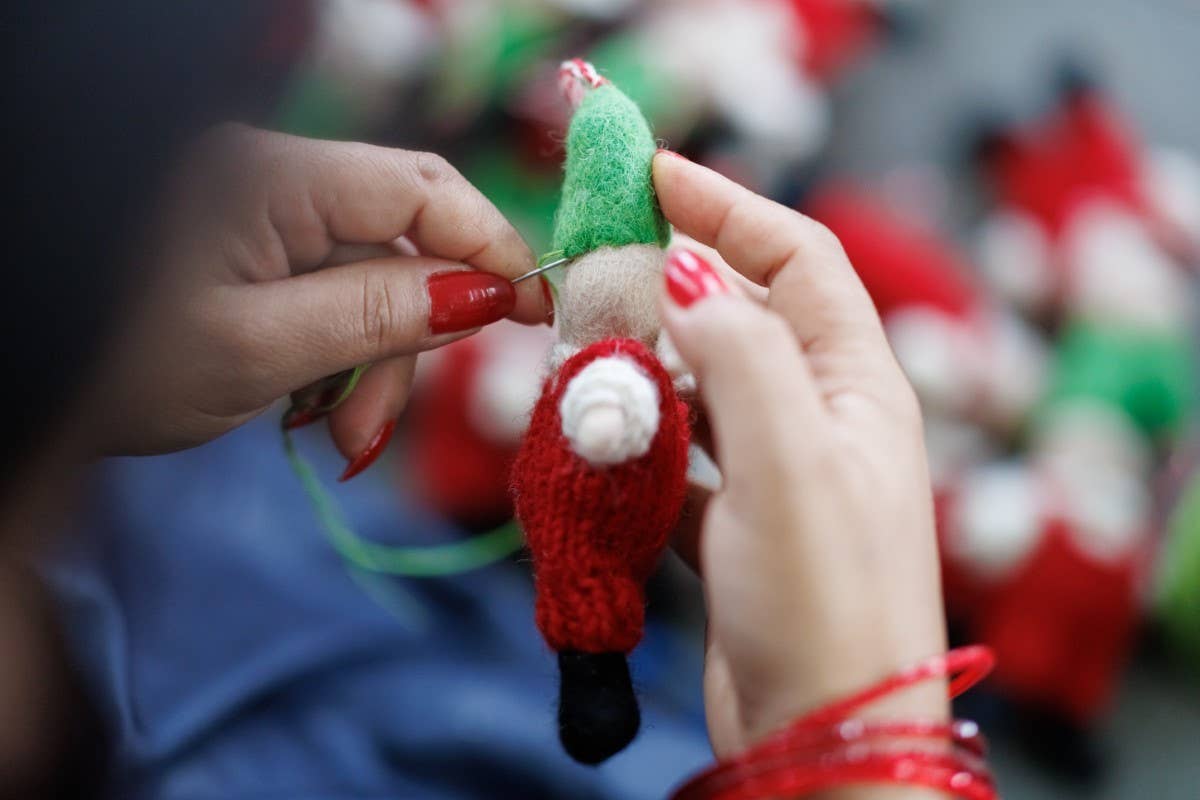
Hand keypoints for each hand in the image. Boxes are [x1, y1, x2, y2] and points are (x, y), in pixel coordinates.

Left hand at [95, 124, 549, 469]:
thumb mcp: (258, 351)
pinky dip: (346, 359)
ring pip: (376, 279)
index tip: (539, 308)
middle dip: (416, 330)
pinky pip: (338, 296)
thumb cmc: (120, 367)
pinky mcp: (263, 256)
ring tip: (343, 436)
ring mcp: (269, 219)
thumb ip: (377, 314)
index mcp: (270, 177)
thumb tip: (486, 292)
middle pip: (403, 239)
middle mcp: (276, 182)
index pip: (420, 188)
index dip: (491, 244)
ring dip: (377, 363)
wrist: (34, 390)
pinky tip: (318, 409)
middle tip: (391, 417)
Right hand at [653, 153, 948, 763]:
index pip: (799, 259)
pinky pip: (681, 455)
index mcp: (859, 388)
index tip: (652, 175)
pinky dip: (641, 440)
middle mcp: (825, 420)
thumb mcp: (790, 466)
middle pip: (745, 314)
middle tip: (595, 263)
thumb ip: (742, 358)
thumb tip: (691, 272)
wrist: (824, 741)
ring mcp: (780, 474)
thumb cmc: (825, 607)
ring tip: (586, 351)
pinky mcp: (739, 525)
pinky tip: (603, 440)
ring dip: (648, 365)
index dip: (730, 206)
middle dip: (673, 282)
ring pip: (705, 385)